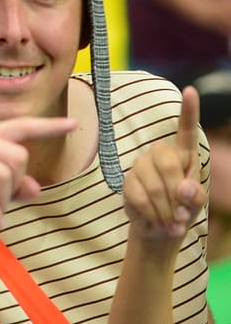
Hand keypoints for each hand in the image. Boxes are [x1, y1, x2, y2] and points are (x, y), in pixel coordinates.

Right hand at [123, 86, 204, 244]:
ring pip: (154, 185)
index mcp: (184, 156)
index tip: (190, 91)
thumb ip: (194, 196)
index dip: (188, 111)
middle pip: (168, 164)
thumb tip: (183, 188)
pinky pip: (139, 196)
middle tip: (182, 218)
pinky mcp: (128, 183)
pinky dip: (152, 214)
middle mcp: (161, 155)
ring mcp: (141, 167)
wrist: (159, 232)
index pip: (186, 130)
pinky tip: (156, 222)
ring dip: (166, 211)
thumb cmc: (182, 213)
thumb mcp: (196, 206)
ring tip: (171, 225)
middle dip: (177, 194)